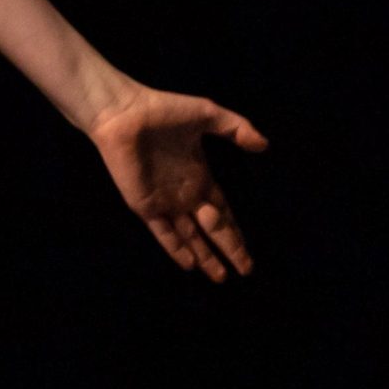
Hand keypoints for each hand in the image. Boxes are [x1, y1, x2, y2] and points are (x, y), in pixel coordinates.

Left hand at [89, 85, 269, 279]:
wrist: (124, 113)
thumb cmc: (163, 111)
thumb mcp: (208, 116)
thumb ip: (237, 129)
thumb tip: (264, 145)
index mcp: (200, 177)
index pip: (223, 212)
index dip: (236, 231)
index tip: (248, 251)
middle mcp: (185, 195)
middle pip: (212, 229)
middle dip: (229, 249)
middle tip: (246, 271)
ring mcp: (165, 202)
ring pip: (190, 236)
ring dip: (205, 256)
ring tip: (221, 277)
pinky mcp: (145, 205)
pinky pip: (163, 232)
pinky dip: (176, 248)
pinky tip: (191, 265)